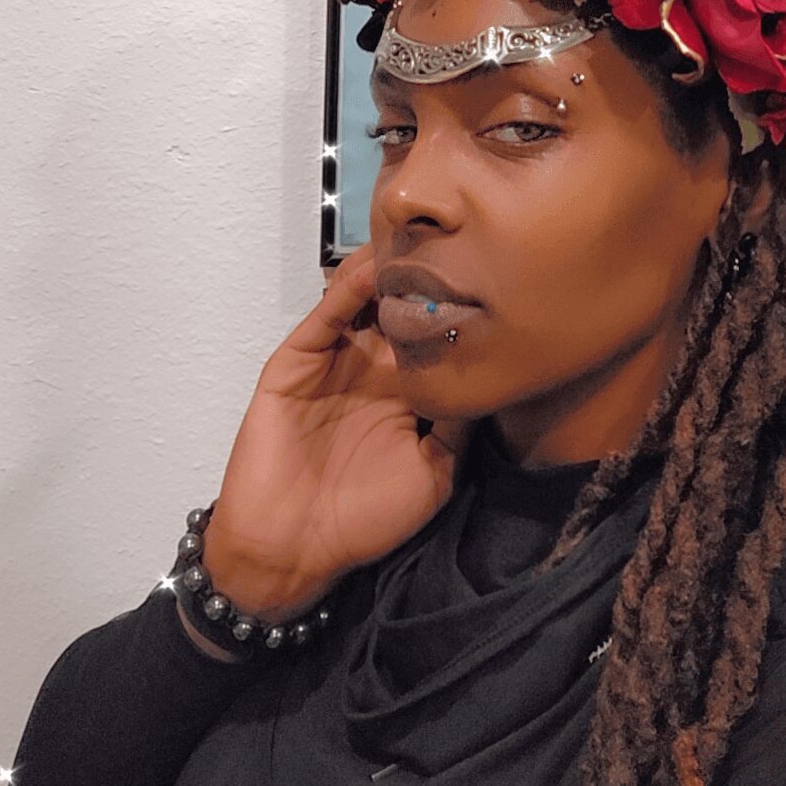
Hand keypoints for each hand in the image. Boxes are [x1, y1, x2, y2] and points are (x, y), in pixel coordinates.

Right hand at [201, 242, 471, 620]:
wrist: (291, 548)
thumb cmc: (365, 520)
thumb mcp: (432, 476)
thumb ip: (459, 428)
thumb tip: (494, 378)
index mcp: (408, 391)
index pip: (435, 335)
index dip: (458, 308)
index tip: (491, 275)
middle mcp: (373, 367)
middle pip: (401, 306)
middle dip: (425, 275)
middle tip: (455, 237)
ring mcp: (335, 358)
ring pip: (364, 300)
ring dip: (388, 272)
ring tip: (417, 241)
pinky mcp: (299, 358)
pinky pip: (327, 315)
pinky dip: (348, 288)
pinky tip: (371, 267)